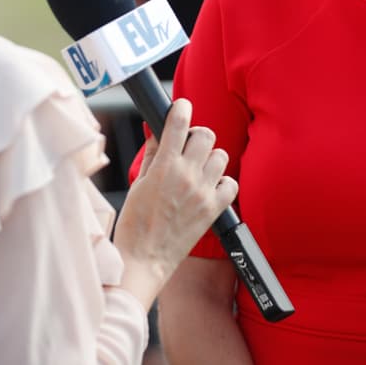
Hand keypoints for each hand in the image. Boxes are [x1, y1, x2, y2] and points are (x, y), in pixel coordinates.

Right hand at [113, 99, 237, 306]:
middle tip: (188, 147)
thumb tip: (159, 134)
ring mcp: (202, 192)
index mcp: (164, 167)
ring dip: (210, 158)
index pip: (178, 123)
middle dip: (197, 136)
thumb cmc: (135, 225)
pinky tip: (210, 188)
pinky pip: (231, 184)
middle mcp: (186, 176)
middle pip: (206, 135)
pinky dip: (223, 183)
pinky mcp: (213, 210)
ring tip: (198, 170)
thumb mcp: (137, 184)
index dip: (181, 108)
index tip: (182, 106)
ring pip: (221, 156)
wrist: (144, 260)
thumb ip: (152, 156)